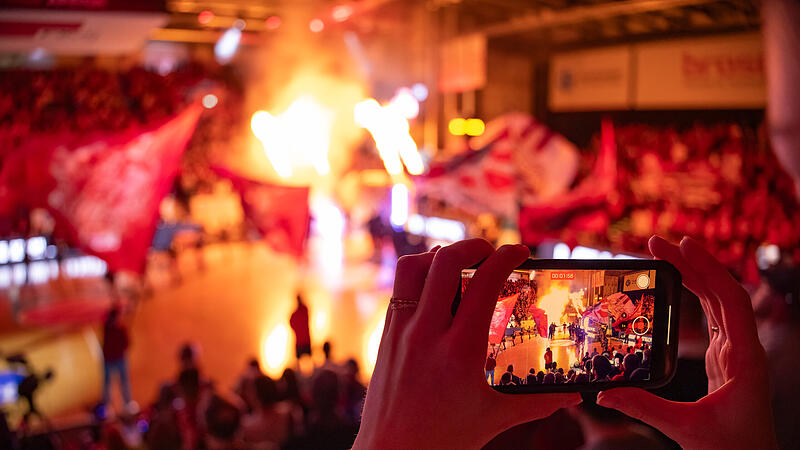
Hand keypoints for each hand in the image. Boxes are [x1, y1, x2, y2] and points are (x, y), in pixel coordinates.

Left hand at [353, 239, 580, 449]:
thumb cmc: (443, 442)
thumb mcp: (495, 418)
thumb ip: (538, 403)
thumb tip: (574, 397)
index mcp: (461, 350)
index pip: (486, 282)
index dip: (507, 256)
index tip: (521, 251)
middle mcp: (427, 333)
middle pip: (446, 261)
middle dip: (474, 245)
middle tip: (492, 251)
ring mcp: (401, 331)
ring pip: (413, 267)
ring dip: (438, 255)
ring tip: (460, 264)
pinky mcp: (385, 336)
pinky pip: (399, 290)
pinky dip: (420, 278)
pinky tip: (436, 292)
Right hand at [597, 236, 776, 449]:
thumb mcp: (685, 429)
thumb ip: (643, 407)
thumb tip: (602, 393)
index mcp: (743, 359)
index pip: (730, 300)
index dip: (707, 269)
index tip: (682, 246)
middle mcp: (743, 349)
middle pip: (721, 292)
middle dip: (692, 263)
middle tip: (658, 242)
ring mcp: (736, 352)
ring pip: (718, 302)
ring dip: (694, 275)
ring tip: (665, 254)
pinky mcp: (726, 358)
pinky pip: (714, 317)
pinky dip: (696, 295)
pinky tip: (679, 284)